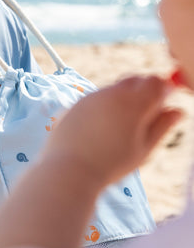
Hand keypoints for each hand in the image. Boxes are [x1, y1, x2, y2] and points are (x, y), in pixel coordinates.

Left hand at [43, 75, 182, 186]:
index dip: (164, 90)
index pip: (156, 82)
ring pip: (115, 88)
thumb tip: (177, 110)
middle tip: (145, 116)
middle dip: (145, 91)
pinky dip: (105, 106)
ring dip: (124, 99)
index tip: (164, 105)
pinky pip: (98, 97)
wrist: (69, 168)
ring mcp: (92, 96)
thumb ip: (162, 126)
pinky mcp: (77, 102)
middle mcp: (112, 93)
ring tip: (121, 129)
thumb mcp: (144, 148)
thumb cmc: (111, 163)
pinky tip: (102, 129)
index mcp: (133, 103)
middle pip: (135, 80)